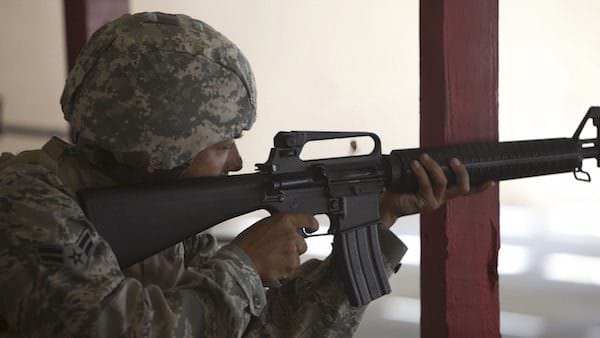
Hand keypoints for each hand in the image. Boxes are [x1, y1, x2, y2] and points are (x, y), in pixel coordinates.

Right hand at [232, 213, 318, 280]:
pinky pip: (292, 269)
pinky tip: (272, 267)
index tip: (314, 227)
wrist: (240, 262)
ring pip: (297, 257)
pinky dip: (284, 270)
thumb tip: (285, 232)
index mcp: (283, 221)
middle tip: (277, 252)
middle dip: (293, 249)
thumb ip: (279, 227)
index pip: (306, 219)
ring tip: (271, 260)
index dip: (312, 224)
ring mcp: (292, 250)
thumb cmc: (246, 245)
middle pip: (302, 243)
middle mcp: (291, 234)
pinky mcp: (291, 265)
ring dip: (288, 260)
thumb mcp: (262, 226)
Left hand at [379, 154, 494, 228]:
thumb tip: (429, 150)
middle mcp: (442, 198)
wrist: (386, 203)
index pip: (466, 190)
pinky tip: (415, 164)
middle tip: (454, 159)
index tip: (492, 180)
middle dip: (461, 172)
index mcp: (444, 192)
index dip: (480, 187)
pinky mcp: (423, 204)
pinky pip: (426, 185)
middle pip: (462, 188)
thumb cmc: (401, 188)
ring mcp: (434, 202)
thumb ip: (426, 168)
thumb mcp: (416, 176)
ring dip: (433, 166)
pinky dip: (421, 172)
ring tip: (423, 157)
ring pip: (442, 182)